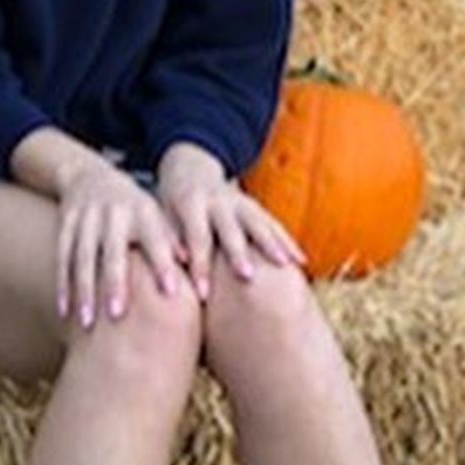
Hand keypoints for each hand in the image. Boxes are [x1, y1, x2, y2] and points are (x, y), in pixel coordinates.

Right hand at [56, 158, 187, 328]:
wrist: (89, 176)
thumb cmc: (133, 209)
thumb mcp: (155, 216)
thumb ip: (172, 241)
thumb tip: (193, 268)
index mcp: (143, 212)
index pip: (155, 240)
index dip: (163, 264)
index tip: (172, 293)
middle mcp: (115, 212)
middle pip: (113, 251)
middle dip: (114, 283)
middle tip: (117, 315)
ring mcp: (87, 217)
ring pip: (82, 257)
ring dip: (83, 290)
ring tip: (86, 323)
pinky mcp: (65, 224)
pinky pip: (62, 256)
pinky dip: (62, 284)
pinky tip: (64, 311)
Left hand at [156, 141, 305, 301]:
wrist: (191, 170)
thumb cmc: (172, 203)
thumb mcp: (164, 216)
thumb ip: (171, 239)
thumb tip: (178, 264)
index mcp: (192, 203)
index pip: (197, 236)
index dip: (199, 265)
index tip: (202, 295)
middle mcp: (219, 201)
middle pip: (231, 228)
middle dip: (239, 252)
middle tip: (247, 276)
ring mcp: (240, 202)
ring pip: (258, 222)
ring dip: (272, 243)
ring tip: (285, 266)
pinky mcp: (255, 206)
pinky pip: (273, 223)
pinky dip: (287, 241)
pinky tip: (300, 261)